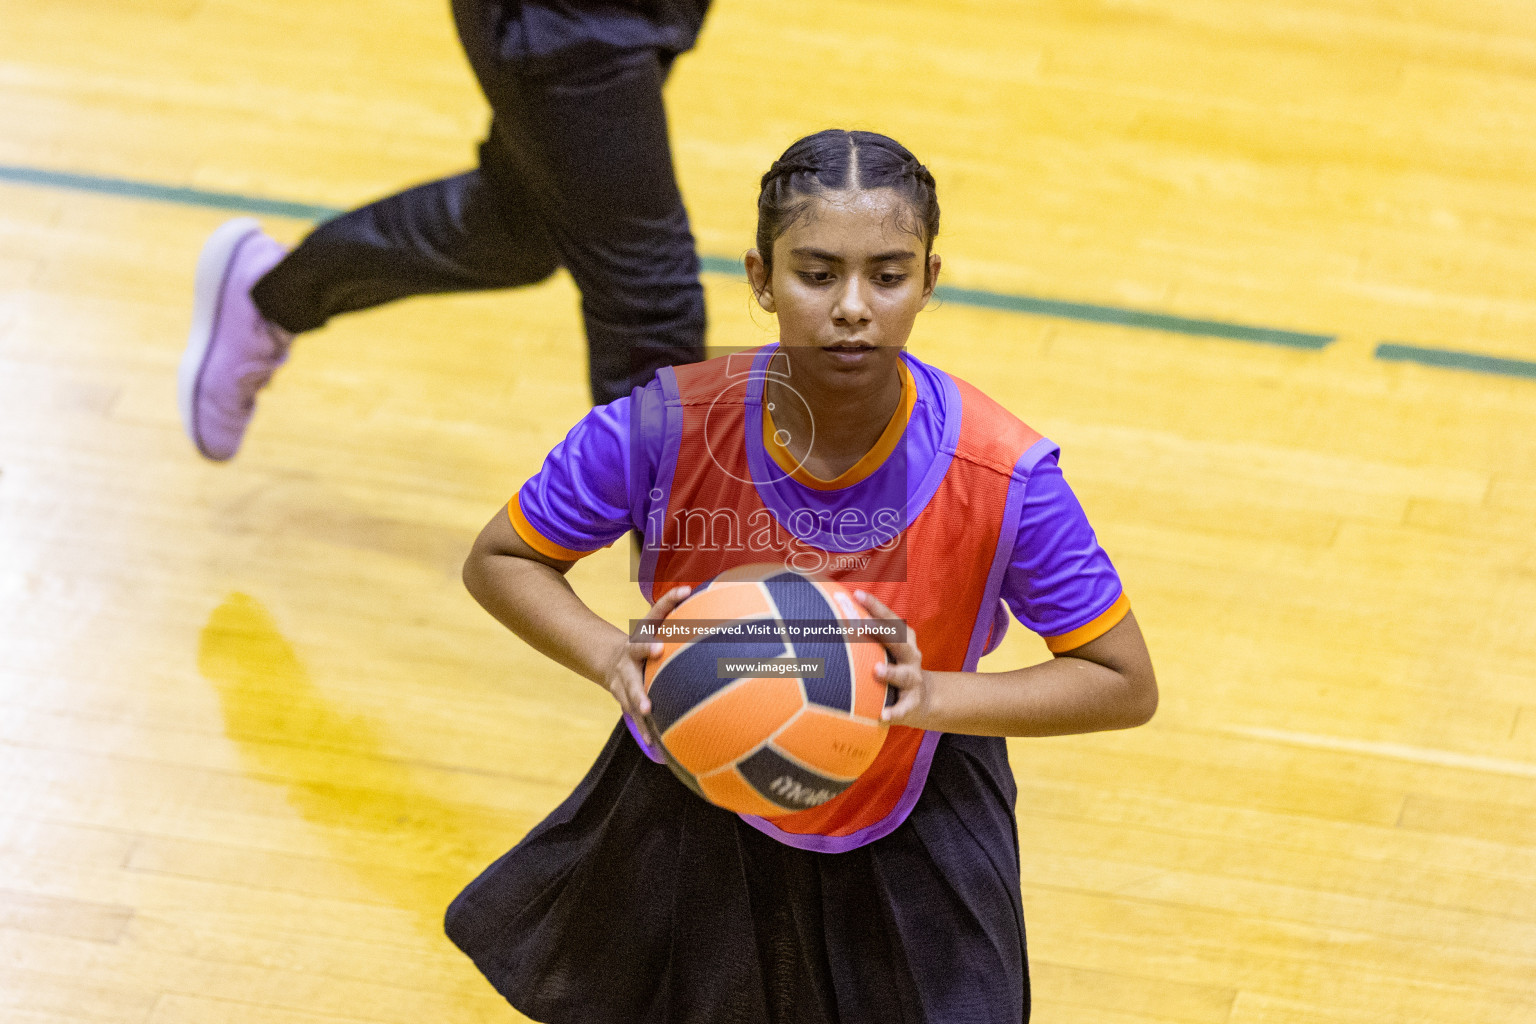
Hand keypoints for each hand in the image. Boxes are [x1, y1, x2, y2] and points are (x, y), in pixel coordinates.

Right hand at [605, 585, 691, 748]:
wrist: (612, 663)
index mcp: (644, 633)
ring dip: (639, 696)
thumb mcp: (657, 627)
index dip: (669, 600)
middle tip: (657, 649)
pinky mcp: (623, 697)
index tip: (684, 591)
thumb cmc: (650, 644)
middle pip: (638, 647)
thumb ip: (678, 615)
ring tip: (648, 708)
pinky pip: (633, 715)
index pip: (656, 612)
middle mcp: (631, 652)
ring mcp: (624, 676)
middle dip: (647, 647)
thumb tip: (707, 597)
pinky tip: (654, 745)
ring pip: (630, 686)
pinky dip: (644, 730)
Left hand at [849, 590, 932, 726]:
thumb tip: (828, 611)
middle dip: (881, 630)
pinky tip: (882, 715)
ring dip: (890, 672)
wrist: (921, 699)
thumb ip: (864, 634)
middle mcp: (910, 655)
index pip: (889, 618)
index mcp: (903, 638)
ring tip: (876, 670)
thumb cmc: (891, 666)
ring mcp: (913, 679)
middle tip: (862, 623)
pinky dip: (895, 712)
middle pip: (898, 640)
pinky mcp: (912, 703)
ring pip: (904, 675)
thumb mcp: (883, 648)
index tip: (856, 594)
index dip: (874, 606)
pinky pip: (904, 708)